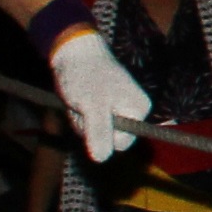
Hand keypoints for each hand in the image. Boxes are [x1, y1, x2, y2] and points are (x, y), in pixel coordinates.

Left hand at [49, 29, 149, 160]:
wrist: (73, 52)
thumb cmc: (85, 74)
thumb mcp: (91, 105)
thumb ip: (98, 132)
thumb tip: (101, 159)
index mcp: (138, 109)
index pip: (121, 143)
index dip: (103, 134)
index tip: (93, 113)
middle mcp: (132, 111)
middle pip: (108, 140)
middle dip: (89, 127)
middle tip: (83, 106)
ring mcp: (118, 110)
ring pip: (96, 133)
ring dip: (82, 120)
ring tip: (80, 100)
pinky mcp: (104, 109)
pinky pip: (90, 125)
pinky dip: (80, 116)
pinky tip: (78, 101)